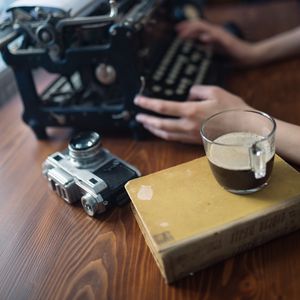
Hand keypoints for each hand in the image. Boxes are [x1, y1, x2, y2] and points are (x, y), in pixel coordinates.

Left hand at [134, 86, 250, 143]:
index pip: (163, 107)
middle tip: (138, 117)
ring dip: (154, 129)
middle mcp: (187, 125)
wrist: (245, 130)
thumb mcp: (215, 91)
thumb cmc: (232, 109)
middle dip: (146, 120)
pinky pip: (175, 139)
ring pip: (166, 134)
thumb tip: (188, 95)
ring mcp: (190, 135)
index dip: (148, 104)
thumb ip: (197, 91)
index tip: (138, 101)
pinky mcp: (195, 141)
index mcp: (191, 111)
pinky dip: (165, 135)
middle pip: (160, 124)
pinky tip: (162, 132)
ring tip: (146, 125)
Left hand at [176, 20, 256, 64]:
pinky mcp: (226, 40)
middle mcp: (215, 31)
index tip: (176, 30)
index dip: (187, 26)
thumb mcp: (214, 50)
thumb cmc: (231, 53)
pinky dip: (209, 37)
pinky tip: (202, 39)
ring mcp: (221, 35)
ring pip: (205, 28)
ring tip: (184, 34)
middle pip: (199, 24)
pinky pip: (216, 37)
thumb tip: (195, 47)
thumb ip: (205, 47)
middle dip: (187, 27)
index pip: (197, 26)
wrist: (247, 55)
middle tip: (177, 31)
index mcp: (212, 33)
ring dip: (193, 31)